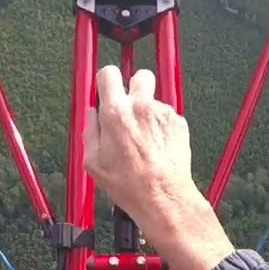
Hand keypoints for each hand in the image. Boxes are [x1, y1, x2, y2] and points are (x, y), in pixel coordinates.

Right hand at [83, 65, 196, 227]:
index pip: (108, 74)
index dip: (105, 81)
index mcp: (116, 112)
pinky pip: (167, 116)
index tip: (106, 90)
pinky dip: (161, 126)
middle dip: (133, 86)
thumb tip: (91, 116)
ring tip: (143, 139)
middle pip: (139, 75)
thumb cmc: (129, 184)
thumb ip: (90, 130)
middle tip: (128, 106)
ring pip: (154, 99)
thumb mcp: (93, 161)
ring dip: (147, 111)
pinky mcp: (178, 123)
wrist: (163, 196)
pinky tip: (156, 146)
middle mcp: (141, 106)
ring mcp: (163, 113)